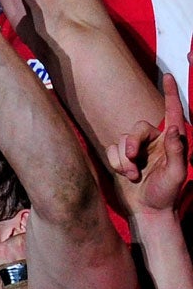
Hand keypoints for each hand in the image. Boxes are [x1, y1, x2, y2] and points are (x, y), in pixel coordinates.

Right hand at [115, 72, 188, 212]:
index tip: (167, 76)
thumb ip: (177, 151)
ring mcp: (137, 151)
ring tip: (132, 175)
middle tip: (133, 159)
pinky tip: (125, 175)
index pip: (172, 114)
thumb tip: (173, 129)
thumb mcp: (176, 174)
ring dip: (124, 159)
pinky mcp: (120, 159)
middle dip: (132, 143)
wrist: (147, 211)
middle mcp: (154, 143)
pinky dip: (116, 163)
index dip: (170, 94)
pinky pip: (112, 150)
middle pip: (137, 128)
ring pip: (122, 140)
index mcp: (171, 143)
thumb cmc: (166, 194)